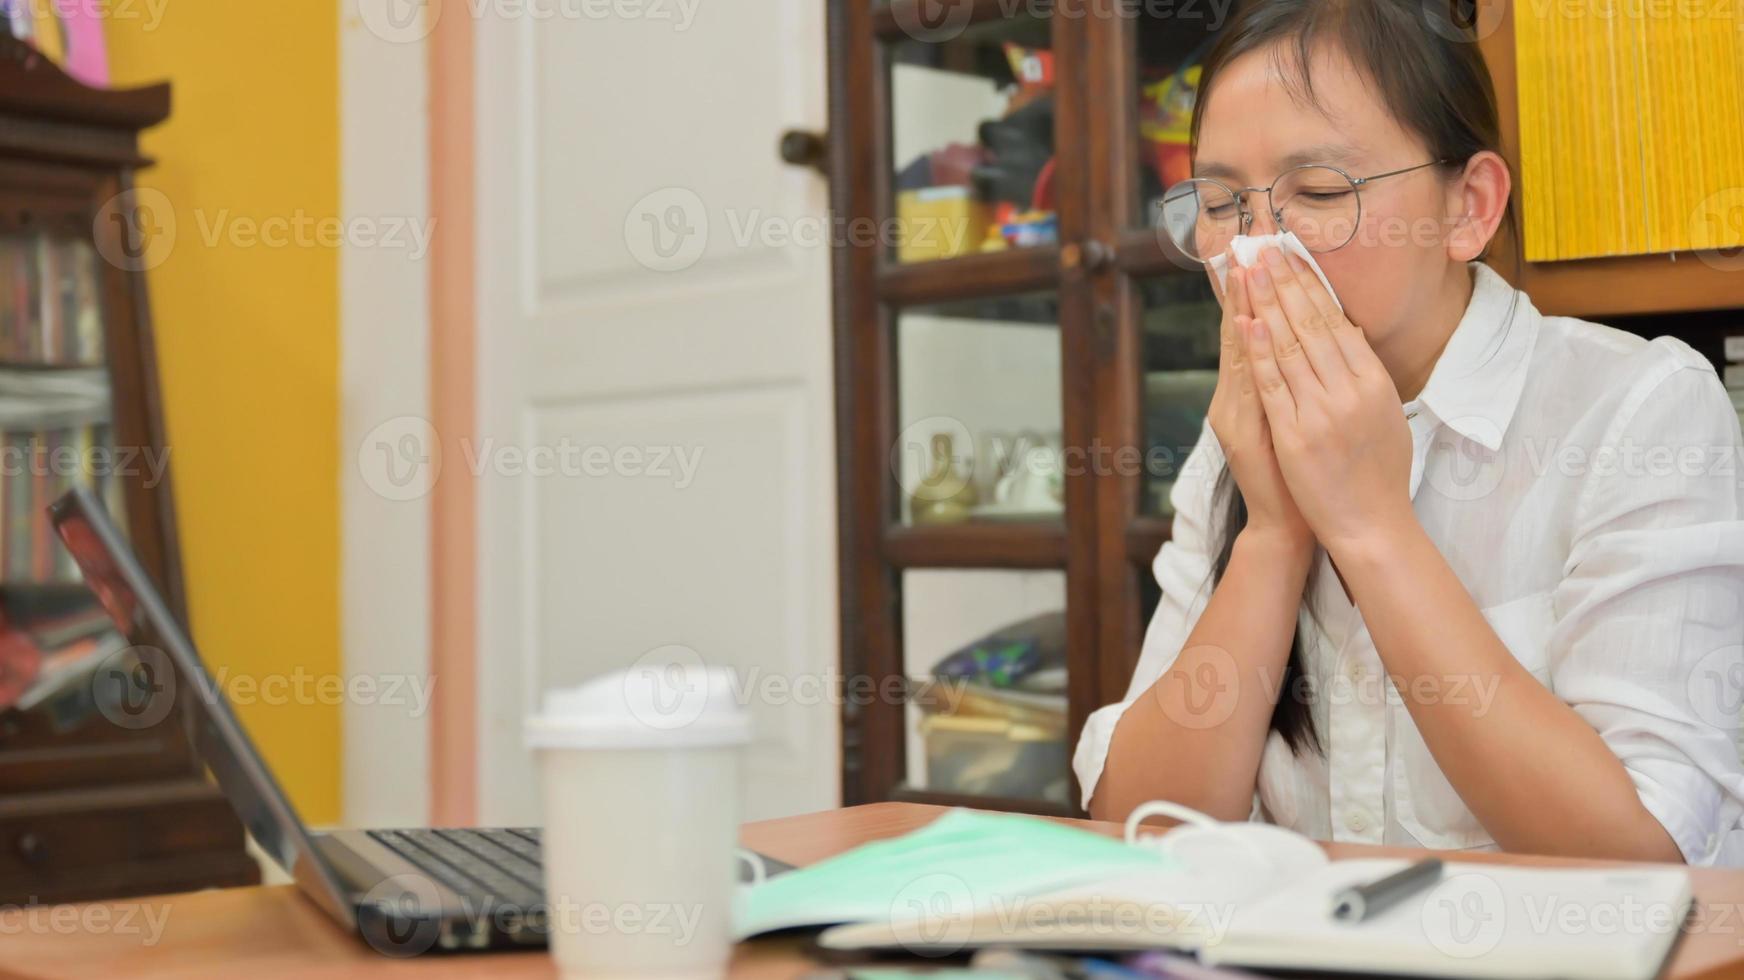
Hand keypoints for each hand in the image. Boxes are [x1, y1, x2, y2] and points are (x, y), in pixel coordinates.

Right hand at [1205, 247, 1311, 549]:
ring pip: (1243, 350)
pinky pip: (1253, 384)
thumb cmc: (1294, 476)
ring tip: (1245, 265)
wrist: (1288, 525)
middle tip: (1244, 242)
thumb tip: (1297, 342)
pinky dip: (1251, 352)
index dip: (1246, 292)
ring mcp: (1240, 415)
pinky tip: (1249, 322)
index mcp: (1244, 396)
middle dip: (1245, 287)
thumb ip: (1283, 385)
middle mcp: (1235, 400)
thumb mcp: (1286, 425)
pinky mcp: (1250, 432)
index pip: (1247, 330)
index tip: (1249, 252)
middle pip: (1241, 331)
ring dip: (1245, 305)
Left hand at [1237, 245, 1415, 554]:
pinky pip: (1274, 386)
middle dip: (1285, 281)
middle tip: (1264, 246)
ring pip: (1290, 346)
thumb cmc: (1378, 472)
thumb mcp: (1384, 415)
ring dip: (1267, 303)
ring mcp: (1322, 413)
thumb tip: (1349, 332)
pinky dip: (1260, 351)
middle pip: (1311, 324)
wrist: (1371, 525)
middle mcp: (1350, 391)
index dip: (1311, 285)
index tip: (1291, 255)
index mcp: (1374, 382)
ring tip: (1251, 270)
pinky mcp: (1296, 436)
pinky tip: (1247, 323)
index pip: (1336, 321)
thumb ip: (1365, 374)